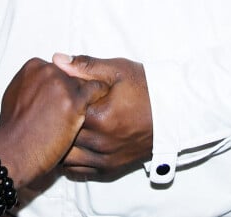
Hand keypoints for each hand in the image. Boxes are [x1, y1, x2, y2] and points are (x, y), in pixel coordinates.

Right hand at [0, 58, 108, 188]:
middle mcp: (48, 71)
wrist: (12, 152)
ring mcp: (61, 85)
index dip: (61, 85)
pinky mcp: (74, 101)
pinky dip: (100, 93)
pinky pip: (95, 89)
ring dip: (87, 93)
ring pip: (83, 82)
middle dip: (73, 89)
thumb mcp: (16, 96)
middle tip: (77, 102)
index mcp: (33, 66)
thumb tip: (40, 81)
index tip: (62, 96)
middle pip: (70, 75)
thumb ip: (32, 84)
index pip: (57, 70)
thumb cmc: (12, 131)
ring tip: (95, 102)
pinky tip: (103, 100)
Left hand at [52, 54, 152, 176]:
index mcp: (99, 117)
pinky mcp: (110, 169)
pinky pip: (79, 170)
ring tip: (63, 126)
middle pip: (61, 136)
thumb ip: (85, 66)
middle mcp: (100, 143)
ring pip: (66, 157)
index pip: (62, 111)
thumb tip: (57, 59)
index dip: (57, 99)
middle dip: (56, 122)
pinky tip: (73, 143)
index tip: (59, 90)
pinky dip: (71, 159)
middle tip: (57, 107)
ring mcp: (105, 159)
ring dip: (61, 143)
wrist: (173, 112)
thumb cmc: (145, 87)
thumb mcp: (117, 70)